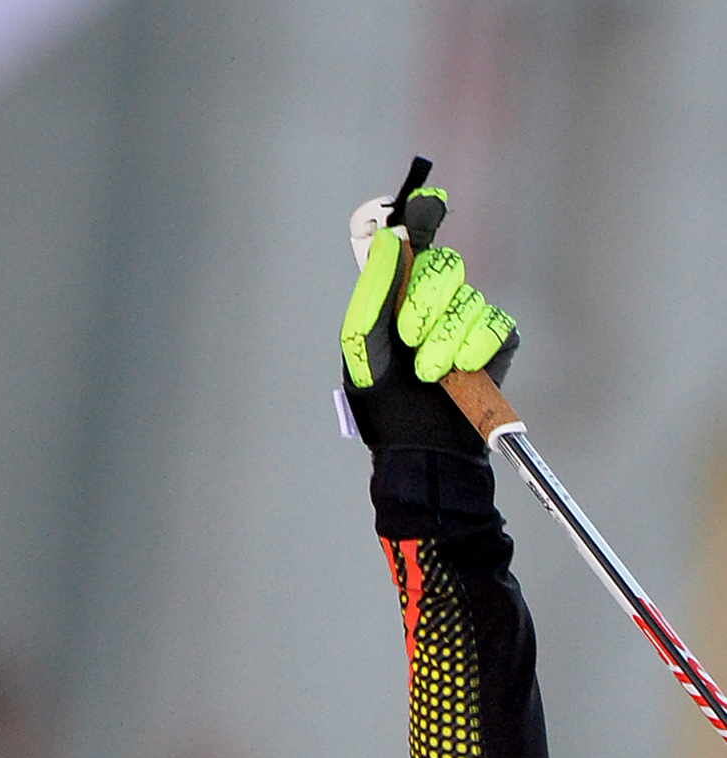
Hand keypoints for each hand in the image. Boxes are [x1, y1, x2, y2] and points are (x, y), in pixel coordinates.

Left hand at [339, 186, 516, 453]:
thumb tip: (390, 241)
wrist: (418, 451)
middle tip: (408, 339)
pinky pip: (492, 324)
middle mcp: (436, 299)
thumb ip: (370, 297)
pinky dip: (472, 350)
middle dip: (423, 302)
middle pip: (444, 264)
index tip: (426, 205)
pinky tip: (458, 373)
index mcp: (400, 294)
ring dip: (442, 341)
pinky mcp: (497, 339)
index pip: (417, 238)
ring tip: (427, 374)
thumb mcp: (361, 353)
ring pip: (466, 298)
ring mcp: (469, 317)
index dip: (423, 214)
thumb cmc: (385, 407)